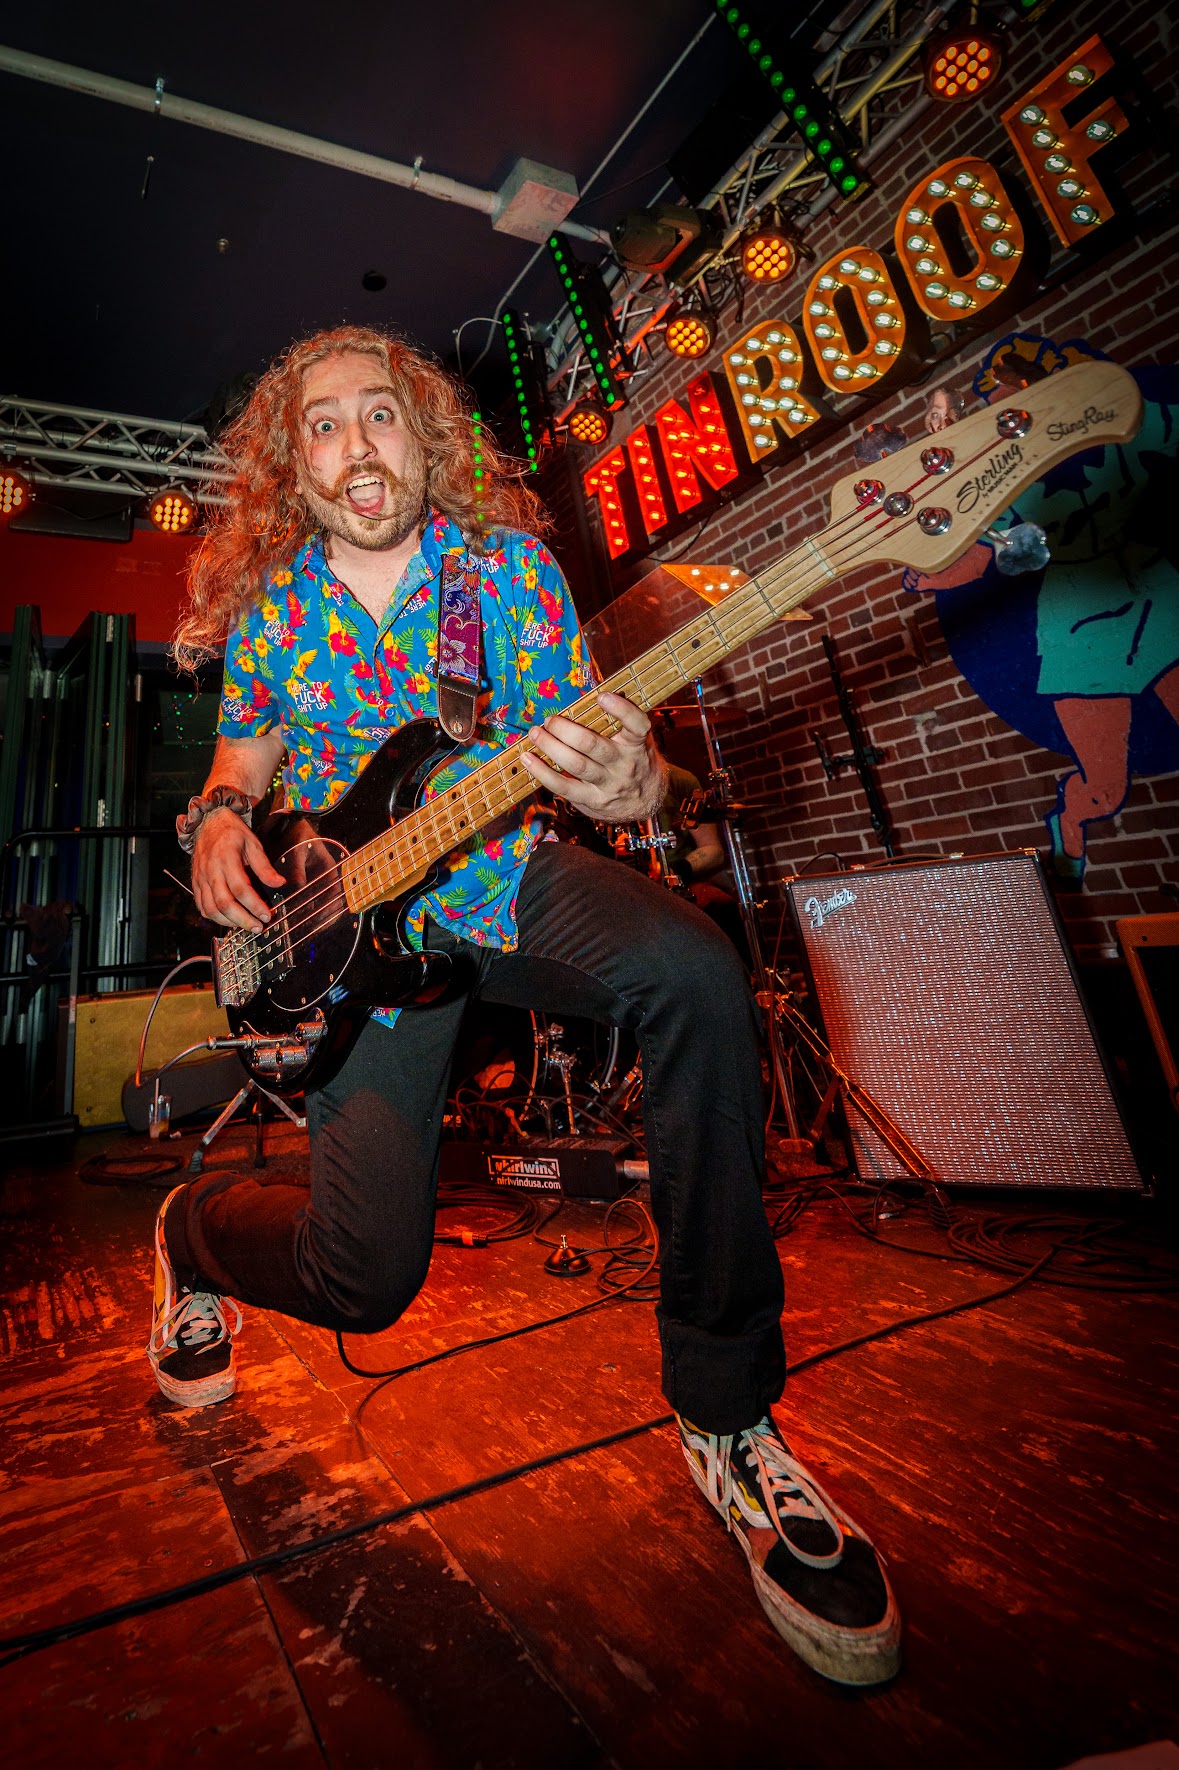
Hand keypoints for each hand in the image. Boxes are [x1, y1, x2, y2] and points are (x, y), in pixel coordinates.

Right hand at [191, 810, 285, 930]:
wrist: (208, 823)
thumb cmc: (232, 833)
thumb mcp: (253, 844)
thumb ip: (264, 866)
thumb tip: (279, 883)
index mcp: (226, 858)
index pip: (240, 889)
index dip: (254, 905)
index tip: (268, 915)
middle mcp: (211, 870)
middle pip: (224, 903)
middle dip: (243, 919)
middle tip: (258, 927)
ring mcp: (201, 878)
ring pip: (211, 909)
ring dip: (230, 922)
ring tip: (246, 925)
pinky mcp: (196, 884)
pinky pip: (202, 907)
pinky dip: (215, 917)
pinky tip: (229, 920)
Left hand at [519, 692, 665, 824]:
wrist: (647, 801)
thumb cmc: (634, 761)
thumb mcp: (636, 742)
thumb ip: (620, 724)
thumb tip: (588, 697)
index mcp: (637, 745)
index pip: (637, 725)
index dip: (621, 710)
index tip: (602, 696)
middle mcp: (624, 765)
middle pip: (592, 744)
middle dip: (565, 729)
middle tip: (548, 720)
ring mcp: (608, 784)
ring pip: (575, 764)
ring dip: (550, 747)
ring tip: (535, 734)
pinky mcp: (592, 800)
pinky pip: (563, 787)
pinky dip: (542, 772)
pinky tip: (528, 760)